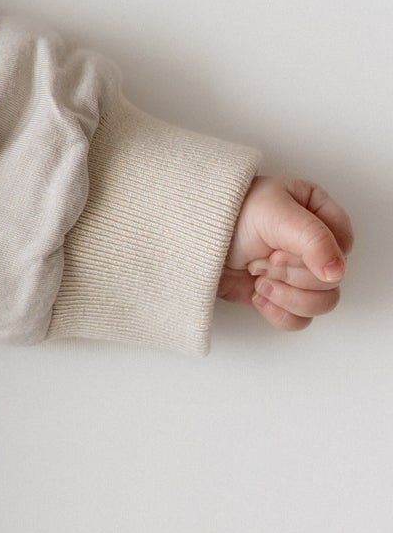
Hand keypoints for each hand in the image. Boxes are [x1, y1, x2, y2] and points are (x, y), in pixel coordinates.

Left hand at [217, 175, 351, 330]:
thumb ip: (314, 240)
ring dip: (287, 295)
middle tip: (262, 259)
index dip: (317, 254)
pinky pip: (299, 319)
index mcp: (318, 214)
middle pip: (332, 279)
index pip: (343, 246)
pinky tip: (257, 295)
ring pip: (321, 303)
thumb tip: (336, 273)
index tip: (281, 247)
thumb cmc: (227, 212)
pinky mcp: (277, 296)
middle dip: (292, 273)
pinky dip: (279, 313)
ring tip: (258, 277)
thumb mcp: (275, 214)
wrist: (188, 236)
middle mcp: (312, 246)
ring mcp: (295, 273)